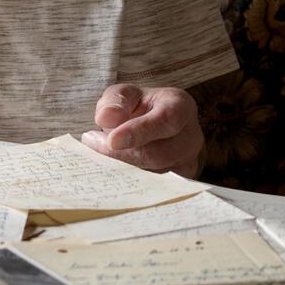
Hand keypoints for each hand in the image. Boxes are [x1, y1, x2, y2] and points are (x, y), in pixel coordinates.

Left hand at [80, 84, 203, 176]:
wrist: (154, 124)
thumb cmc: (141, 107)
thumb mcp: (126, 94)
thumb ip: (115, 101)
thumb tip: (105, 117)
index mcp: (180, 107)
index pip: (166, 121)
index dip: (139, 132)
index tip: (112, 140)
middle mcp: (191, 136)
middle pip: (160, 154)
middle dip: (124, 155)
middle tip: (94, 145)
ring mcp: (188, 162)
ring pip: (156, 175)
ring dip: (124, 169)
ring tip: (99, 156)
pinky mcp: (179, 182)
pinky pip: (155, 189)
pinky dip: (131, 182)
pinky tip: (112, 171)